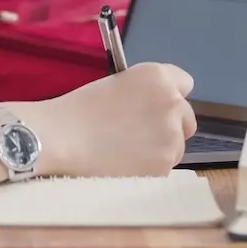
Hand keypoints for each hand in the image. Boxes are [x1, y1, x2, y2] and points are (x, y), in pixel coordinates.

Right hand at [15, 63, 195, 176]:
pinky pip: (164, 168)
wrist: (59, 139)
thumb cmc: (79, 108)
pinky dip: (150, 169)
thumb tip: (155, 108)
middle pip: (186, 118)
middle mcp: (173, 104)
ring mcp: (171, 137)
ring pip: (177, 146)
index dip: (167, 97)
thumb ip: (145, 91)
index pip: (185, 84)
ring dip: (160, 149)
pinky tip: (125, 166)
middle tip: (138, 134)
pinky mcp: (164, 166)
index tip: (153, 107)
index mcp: (159, 78)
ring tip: (126, 152)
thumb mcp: (117, 83)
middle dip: (169, 126)